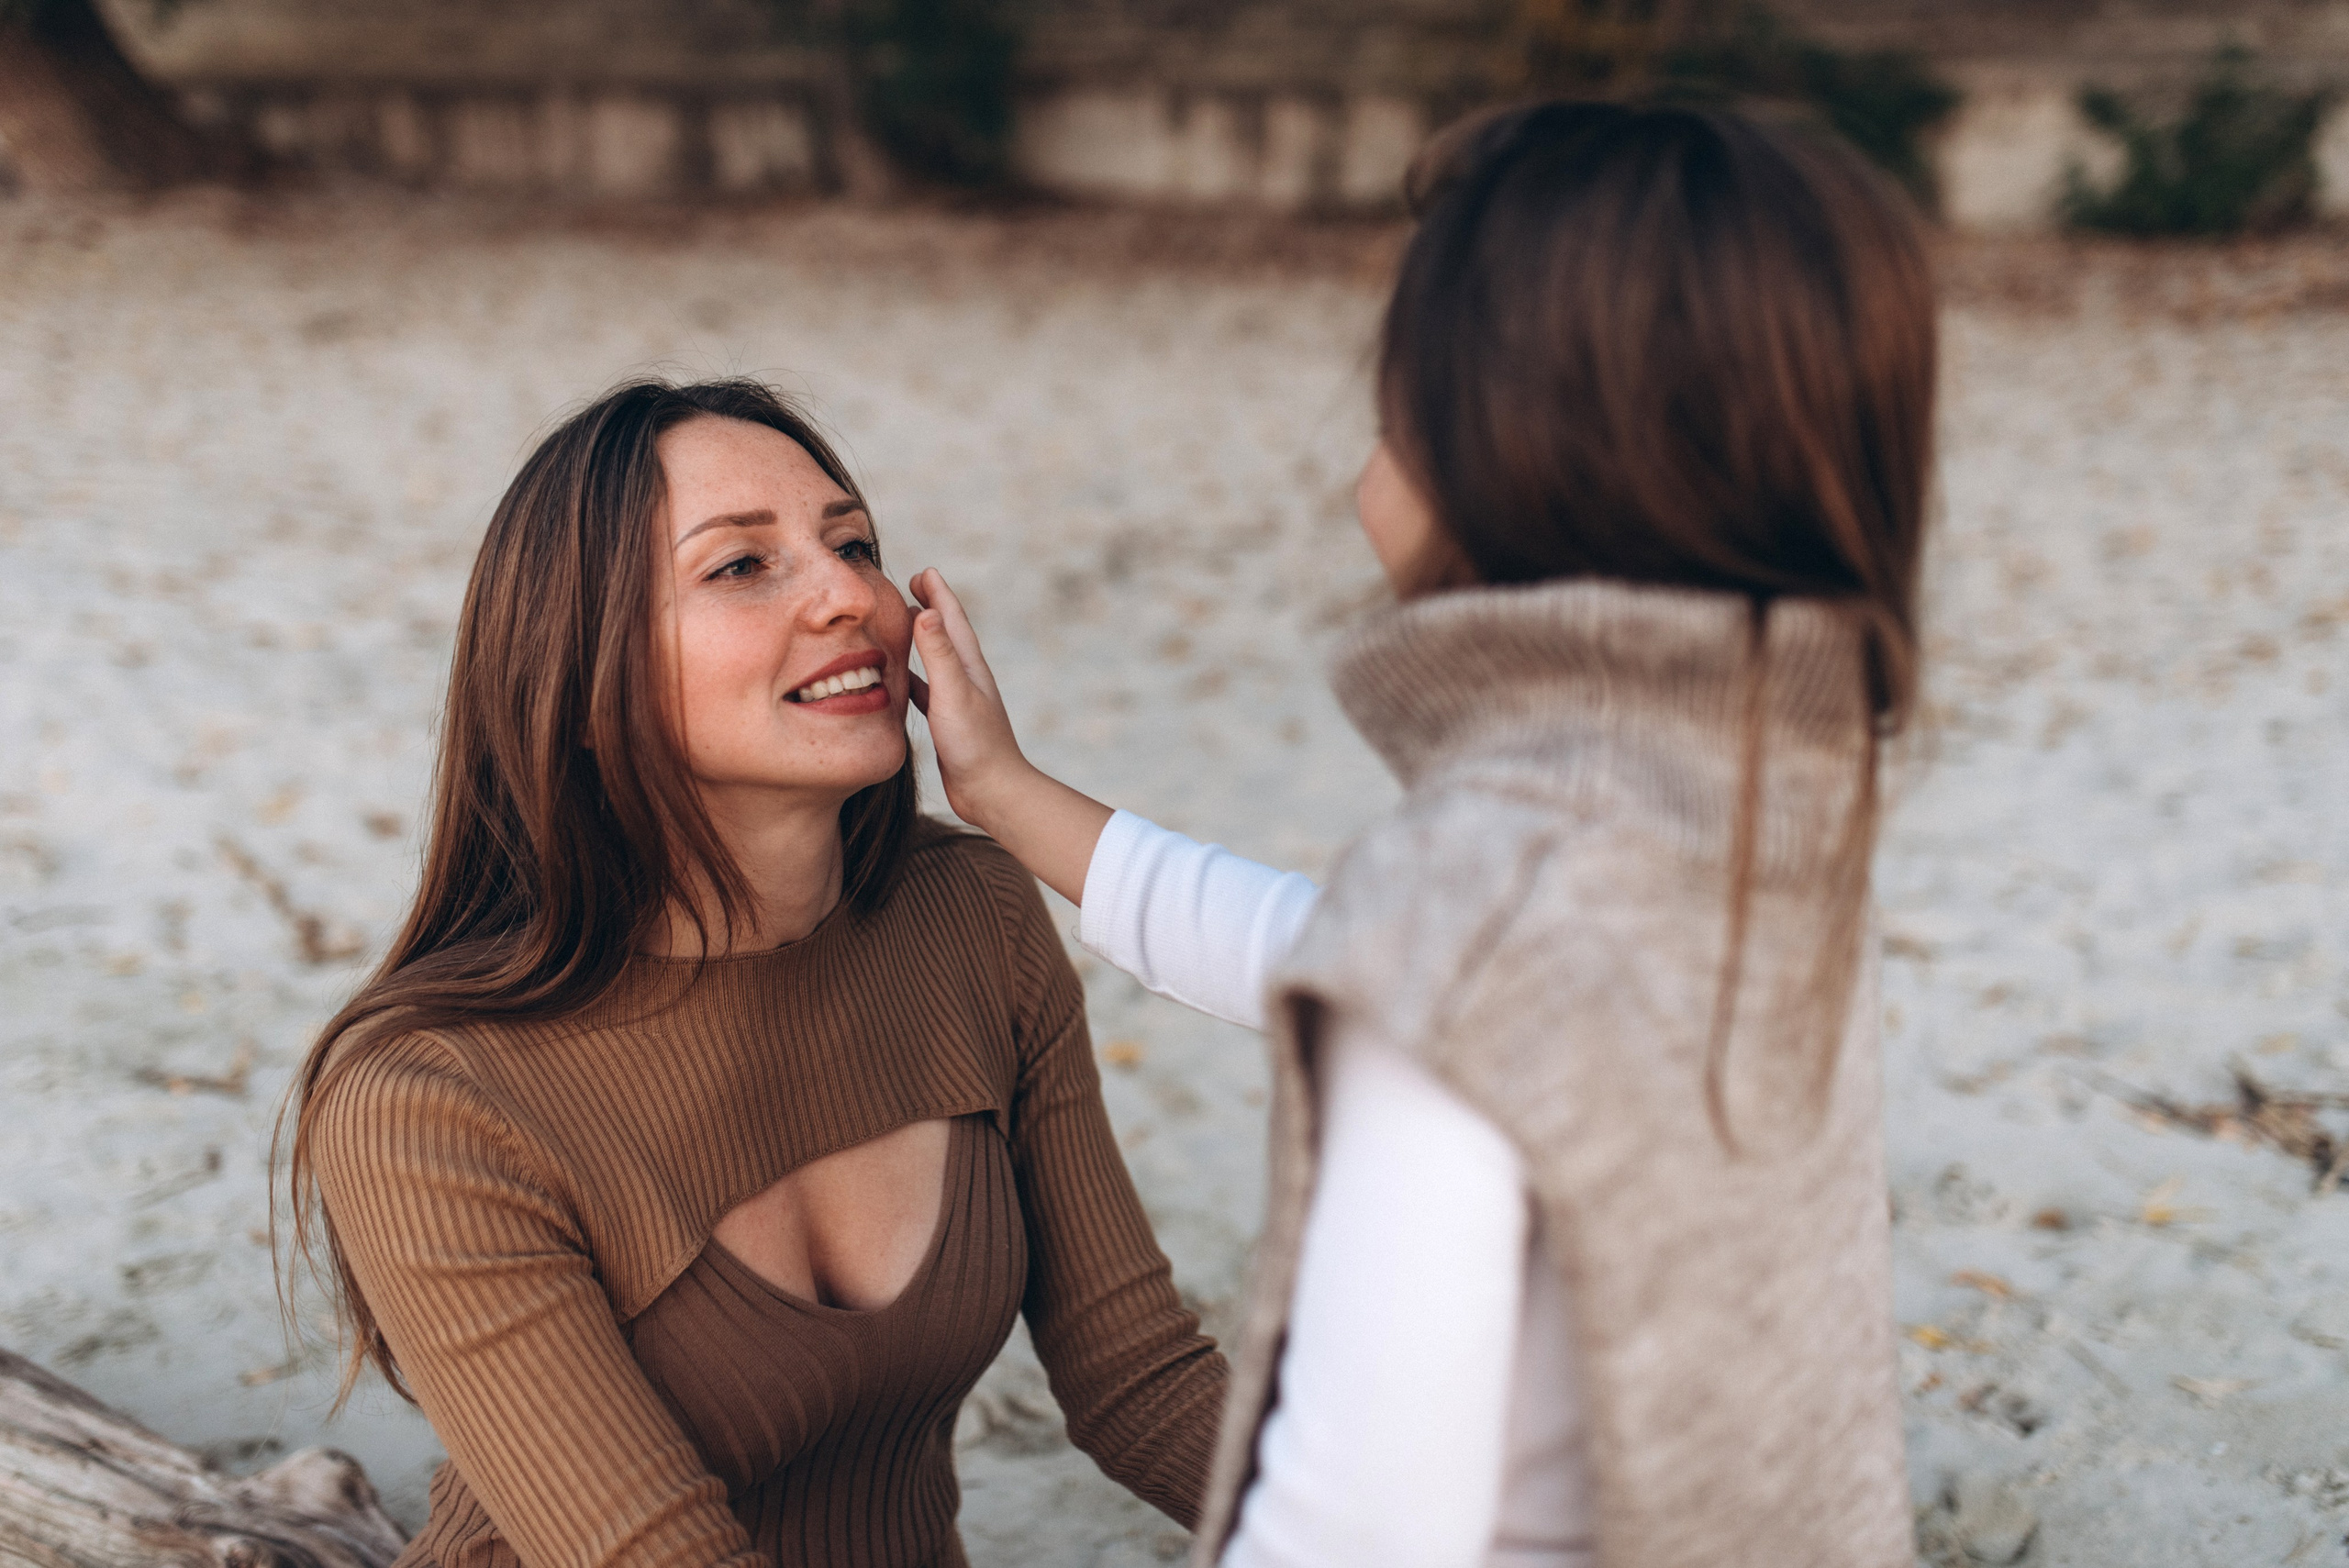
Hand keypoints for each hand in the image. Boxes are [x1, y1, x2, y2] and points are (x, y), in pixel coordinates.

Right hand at [907, 568, 1111, 904]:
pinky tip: (902, 681)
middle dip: (930, 608)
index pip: (951, 620)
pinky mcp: (950, 724)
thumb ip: (938, 654)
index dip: (937, 593)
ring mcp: (959, 701)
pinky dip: (915, 678)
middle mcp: (966, 679)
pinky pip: (928, 692)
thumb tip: (924, 611)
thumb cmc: (975, 745)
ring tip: (904, 625)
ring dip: (922, 641)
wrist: (992, 792)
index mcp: (969, 666)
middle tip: (912, 586)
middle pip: (945, 634)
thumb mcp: (953, 693)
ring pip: (937, 661)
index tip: (922, 572)